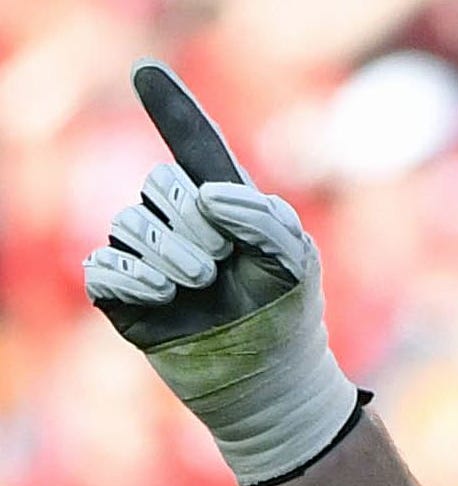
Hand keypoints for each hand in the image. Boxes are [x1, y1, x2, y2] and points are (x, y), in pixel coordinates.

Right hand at [83, 63, 359, 485]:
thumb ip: (266, 217)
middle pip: (158, 184)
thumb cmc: (290, 320)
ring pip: (128, 224)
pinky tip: (163, 297)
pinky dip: (132, 278)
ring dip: (168, 252)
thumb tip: (208, 196)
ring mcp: (148, 259)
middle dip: (192, 220)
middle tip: (222, 262)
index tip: (145, 72)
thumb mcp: (298, 263)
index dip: (170, 108)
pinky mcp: (124, 297)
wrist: (273, 385)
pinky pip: (103, 267)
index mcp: (223, 206)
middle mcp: (179, 224)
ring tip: (199, 284)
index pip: (192, 146)